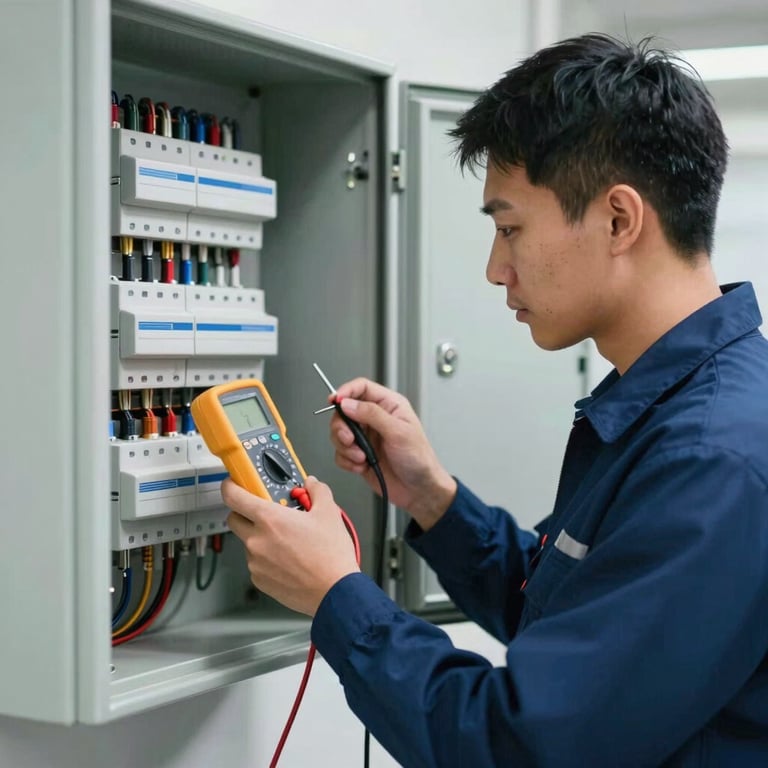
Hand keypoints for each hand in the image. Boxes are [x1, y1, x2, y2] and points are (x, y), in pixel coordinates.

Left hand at [223, 476, 359, 615]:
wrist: (335, 592)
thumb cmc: (330, 555)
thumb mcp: (329, 513)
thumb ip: (317, 491)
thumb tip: (311, 484)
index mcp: (269, 518)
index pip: (233, 496)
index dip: (231, 486)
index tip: (235, 484)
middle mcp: (256, 540)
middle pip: (235, 519)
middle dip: (246, 513)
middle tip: (268, 513)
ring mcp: (255, 562)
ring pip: (247, 542)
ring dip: (259, 537)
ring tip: (287, 541)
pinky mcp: (259, 580)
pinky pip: (256, 562)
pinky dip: (266, 558)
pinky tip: (288, 559)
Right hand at [330, 378, 456, 530]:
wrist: (419, 490)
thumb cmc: (419, 459)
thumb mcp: (398, 432)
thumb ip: (372, 414)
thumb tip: (348, 403)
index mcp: (389, 406)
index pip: (361, 388)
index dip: (345, 391)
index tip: (335, 401)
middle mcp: (375, 419)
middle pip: (344, 411)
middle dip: (342, 427)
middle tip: (349, 439)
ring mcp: (366, 437)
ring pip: (339, 433)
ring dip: (345, 447)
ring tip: (361, 456)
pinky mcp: (359, 454)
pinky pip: (341, 453)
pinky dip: (347, 461)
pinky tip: (362, 466)